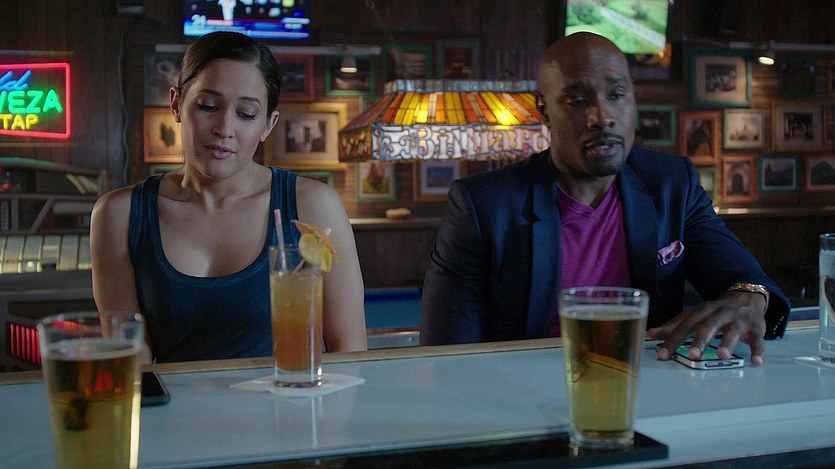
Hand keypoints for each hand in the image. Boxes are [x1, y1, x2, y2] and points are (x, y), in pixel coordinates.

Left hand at [646, 292, 767, 365]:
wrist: (747, 297)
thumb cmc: (716, 311)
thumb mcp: (696, 314)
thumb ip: (675, 324)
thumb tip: (650, 333)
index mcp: (703, 310)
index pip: (685, 325)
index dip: (673, 339)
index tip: (663, 355)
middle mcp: (720, 313)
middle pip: (708, 326)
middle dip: (700, 340)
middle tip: (692, 355)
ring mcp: (739, 320)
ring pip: (733, 331)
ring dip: (728, 343)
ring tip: (722, 356)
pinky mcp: (756, 328)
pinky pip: (758, 340)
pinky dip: (758, 350)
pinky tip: (756, 361)